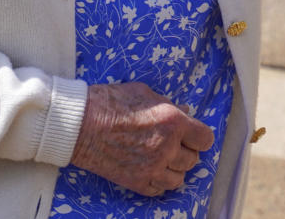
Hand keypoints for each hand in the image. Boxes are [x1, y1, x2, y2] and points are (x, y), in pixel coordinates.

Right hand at [70, 82, 214, 196]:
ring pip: (179, 178)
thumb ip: (169, 104)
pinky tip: (151, 170)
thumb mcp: (145, 93)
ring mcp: (152, 167)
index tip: (193, 136)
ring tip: (163, 159)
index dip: (199, 137)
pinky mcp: (136, 182)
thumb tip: (186, 112)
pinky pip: (159, 190)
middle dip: (186, 151)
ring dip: (174, 169)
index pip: (205, 139)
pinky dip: (159, 182)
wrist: (80, 124)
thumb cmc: (111, 102)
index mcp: (172, 122)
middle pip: (193, 160)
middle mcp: (166, 147)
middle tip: (174, 145)